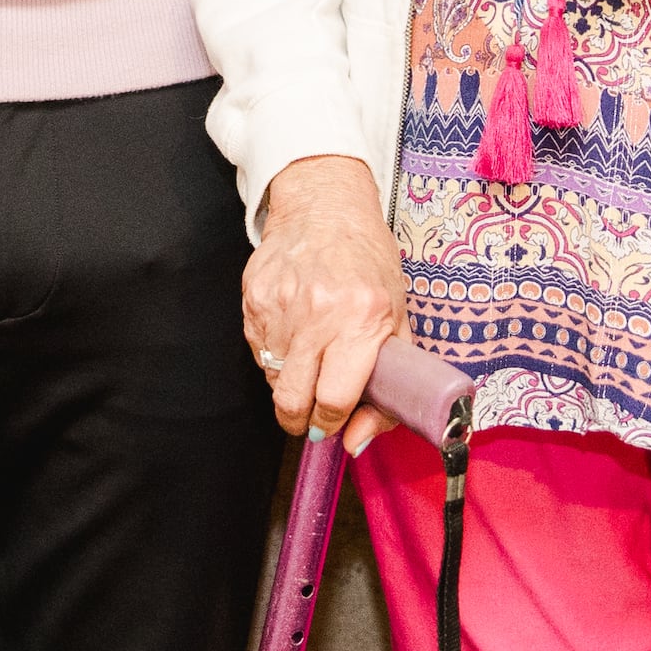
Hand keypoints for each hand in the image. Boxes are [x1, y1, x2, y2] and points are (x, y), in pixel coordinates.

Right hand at [242, 157, 407, 453]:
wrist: (325, 208)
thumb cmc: (368, 264)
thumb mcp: (396, 319)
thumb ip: (387, 388)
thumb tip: (356, 442)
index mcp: (363, 318)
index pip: (335, 399)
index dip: (332, 423)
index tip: (333, 425)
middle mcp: (319, 311)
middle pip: (292, 400)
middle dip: (301, 419)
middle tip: (312, 413)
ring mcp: (280, 304)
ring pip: (271, 379)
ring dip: (289, 383)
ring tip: (308, 358)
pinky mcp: (253, 297)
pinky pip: (257, 351)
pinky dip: (274, 354)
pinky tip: (293, 331)